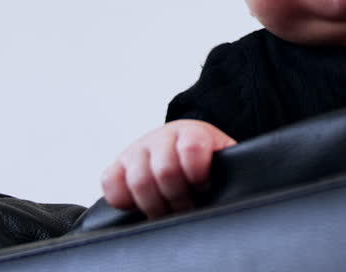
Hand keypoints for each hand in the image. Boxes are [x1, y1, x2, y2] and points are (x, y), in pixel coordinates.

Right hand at [100, 119, 236, 217]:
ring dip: (154, 204)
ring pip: (137, 180)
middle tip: (186, 208)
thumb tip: (235, 186)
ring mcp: (137, 151)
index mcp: (193, 133)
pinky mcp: (117, 166)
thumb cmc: (208, 163)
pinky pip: (110, 181)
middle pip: (164, 171)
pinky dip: (123, 197)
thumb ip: (228, 169)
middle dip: (177, 198)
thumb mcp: (224, 163)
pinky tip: (140, 203)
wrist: (186, 150)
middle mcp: (162, 138)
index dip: (197, 173)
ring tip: (167, 211)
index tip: (204, 187)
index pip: (192, 148)